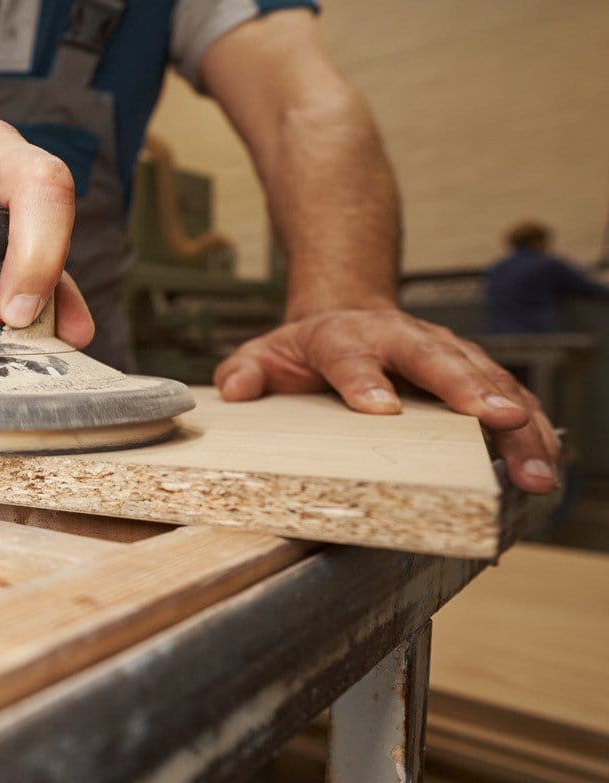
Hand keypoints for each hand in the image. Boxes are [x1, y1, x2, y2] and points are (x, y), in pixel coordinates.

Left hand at [214, 308, 560, 492]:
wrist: (346, 314)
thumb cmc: (305, 348)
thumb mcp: (263, 352)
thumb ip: (245, 370)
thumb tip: (234, 389)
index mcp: (344, 335)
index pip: (352, 357)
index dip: (364, 381)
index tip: (382, 409)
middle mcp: (403, 338)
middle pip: (439, 361)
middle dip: (470, 391)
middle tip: (499, 421)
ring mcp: (444, 353)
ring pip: (488, 382)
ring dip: (518, 423)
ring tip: (536, 468)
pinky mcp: (472, 374)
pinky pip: (508, 399)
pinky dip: (533, 428)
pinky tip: (548, 463)